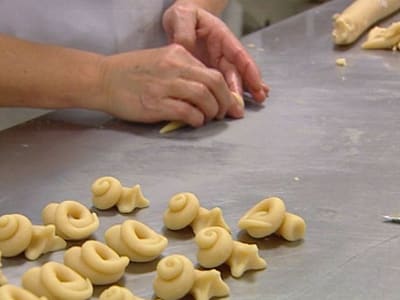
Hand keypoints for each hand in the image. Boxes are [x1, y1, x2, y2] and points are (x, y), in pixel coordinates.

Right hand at [98, 44, 241, 126]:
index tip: (226, 102)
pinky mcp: (155, 103)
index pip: (212, 71)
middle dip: (224, 101)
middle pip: (214, 82)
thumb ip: (182, 70)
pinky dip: (196, 119)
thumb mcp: (160, 60)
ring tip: (209, 118)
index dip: (224, 90)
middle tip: (222, 113)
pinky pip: (186, 111)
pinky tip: (195, 122)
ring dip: (212, 110)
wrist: (102, 79)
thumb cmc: (130, 73)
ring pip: (203, 96)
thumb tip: (206, 90)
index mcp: (178, 53)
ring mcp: (164, 84)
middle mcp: (174, 66)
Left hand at [162, 1, 268, 106]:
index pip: (239, 55)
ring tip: (246, 108)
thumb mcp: (183, 17)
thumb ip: (184, 32)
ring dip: (240, 95)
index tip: (257, 84)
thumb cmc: (184, 16)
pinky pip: (220, 85)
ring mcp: (217, 64)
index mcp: (222, 38)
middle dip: (244, 90)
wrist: (180, 20)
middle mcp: (223, 53)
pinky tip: (236, 105)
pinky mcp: (209, 72)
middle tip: (244, 107)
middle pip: (236, 73)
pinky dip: (228, 95)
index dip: (249, 70)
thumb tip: (186, 47)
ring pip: (231, 81)